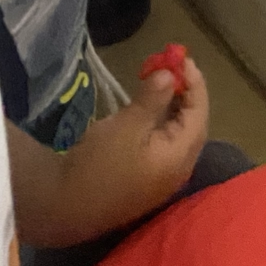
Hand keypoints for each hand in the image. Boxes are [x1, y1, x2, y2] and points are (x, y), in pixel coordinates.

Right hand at [55, 55, 210, 234]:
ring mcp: (163, 178)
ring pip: (178, 136)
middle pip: (193, 126)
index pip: (199, 114)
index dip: (195, 84)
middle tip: (174, 68)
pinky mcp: (146, 181)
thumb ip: (152, 99)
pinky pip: (164, 146)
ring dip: (174, 108)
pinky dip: (162, 123)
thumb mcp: (126, 125)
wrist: (67, 206)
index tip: (183, 58)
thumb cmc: (99, 164)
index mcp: (180, 157)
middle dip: (187, 95)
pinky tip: (150, 111)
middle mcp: (178, 169)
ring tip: (162, 82)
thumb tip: (170, 76)